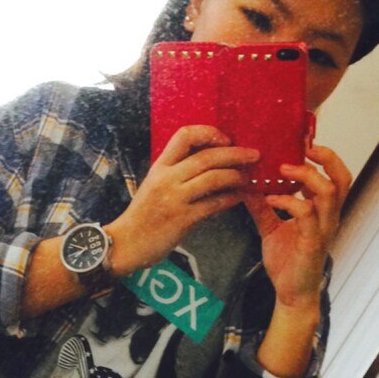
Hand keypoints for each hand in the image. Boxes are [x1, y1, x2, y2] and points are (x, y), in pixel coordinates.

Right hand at [106, 126, 257, 274]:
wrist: (125, 244)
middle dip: (235, 153)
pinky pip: (212, 205)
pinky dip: (229, 199)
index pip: (184, 136)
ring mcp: (174, 198)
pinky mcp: (182, 219)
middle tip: (254, 155)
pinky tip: (239, 197)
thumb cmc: (142, 216)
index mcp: (160, 167)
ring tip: (249, 177)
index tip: (225, 139)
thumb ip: (176, 174)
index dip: (208, 133)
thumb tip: (207, 165)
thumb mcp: (154, 186)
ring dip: (236, 176)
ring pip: (212, 178)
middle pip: (206, 156)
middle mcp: (167, 179)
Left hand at [241, 143, 351, 308]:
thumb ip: (262, 207)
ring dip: (306, 176)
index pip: (335, 175)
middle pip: (342, 178)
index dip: (325, 156)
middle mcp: (329, 217)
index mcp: (323, 211)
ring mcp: (323, 229)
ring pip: (329, 192)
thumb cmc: (288, 262)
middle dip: (326, 158)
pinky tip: (271, 199)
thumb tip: (246, 186)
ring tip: (283, 170)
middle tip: (304, 147)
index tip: (305, 141)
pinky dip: (289, 201)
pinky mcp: (312, 243)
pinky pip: (307, 214)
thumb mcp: (271, 228)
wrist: (290, 293)